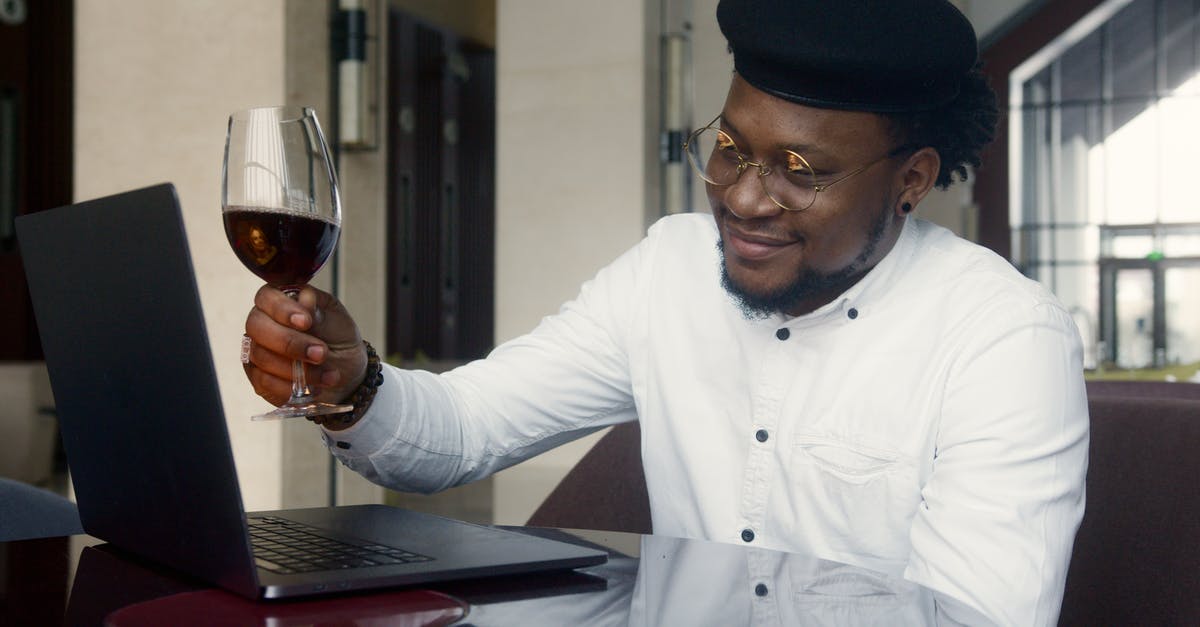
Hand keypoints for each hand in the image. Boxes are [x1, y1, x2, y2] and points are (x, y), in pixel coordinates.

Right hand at [243, 285, 367, 407]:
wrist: (346, 372)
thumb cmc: (338, 338)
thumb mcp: (336, 318)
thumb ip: (317, 308)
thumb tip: (304, 298)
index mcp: (279, 301)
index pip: (266, 297)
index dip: (282, 309)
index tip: (306, 322)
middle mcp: (261, 324)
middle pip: (256, 327)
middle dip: (291, 342)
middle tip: (321, 353)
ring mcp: (256, 351)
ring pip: (262, 356)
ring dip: (298, 369)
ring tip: (329, 375)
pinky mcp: (258, 378)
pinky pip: (264, 382)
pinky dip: (291, 387)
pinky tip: (315, 388)